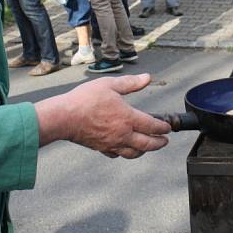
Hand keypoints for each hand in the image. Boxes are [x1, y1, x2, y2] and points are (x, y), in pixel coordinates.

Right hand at [34, 74, 170, 158]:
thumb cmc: (85, 99)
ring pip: (134, 153)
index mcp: (128, 118)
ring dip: (144, 151)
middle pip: (147, 144)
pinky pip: (117, 154)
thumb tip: (147, 78)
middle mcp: (123, 134)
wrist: (64, 117)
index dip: (163, 127)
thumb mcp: (109, 85)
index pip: (152, 126)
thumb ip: (130, 83)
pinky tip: (123, 149)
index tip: (167, 127)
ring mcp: (112, 143)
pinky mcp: (101, 148)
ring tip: (147, 147)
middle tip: (164, 141)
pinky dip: (124, 153)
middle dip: (159, 143)